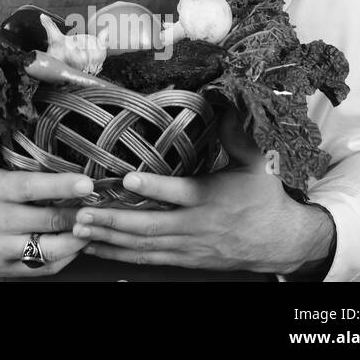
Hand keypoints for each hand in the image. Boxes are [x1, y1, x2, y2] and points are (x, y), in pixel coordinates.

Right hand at [0, 131, 93, 277]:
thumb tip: (4, 114)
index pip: (29, 188)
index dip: (60, 185)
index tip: (86, 183)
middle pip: (47, 219)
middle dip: (78, 213)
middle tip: (101, 204)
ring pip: (49, 249)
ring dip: (77, 238)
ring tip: (94, 225)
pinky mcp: (3, 269)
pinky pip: (41, 268)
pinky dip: (64, 258)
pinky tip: (75, 244)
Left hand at [72, 110, 334, 272]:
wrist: (282, 243)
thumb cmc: (265, 198)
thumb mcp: (258, 163)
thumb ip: (237, 134)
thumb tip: (223, 100)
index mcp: (211, 198)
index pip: (179, 192)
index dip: (153, 187)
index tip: (127, 178)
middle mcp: (195, 225)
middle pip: (150, 225)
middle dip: (114, 219)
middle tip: (82, 212)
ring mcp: (188, 245)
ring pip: (143, 245)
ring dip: (109, 238)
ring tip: (78, 229)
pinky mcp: (184, 258)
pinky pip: (147, 258)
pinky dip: (119, 254)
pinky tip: (95, 247)